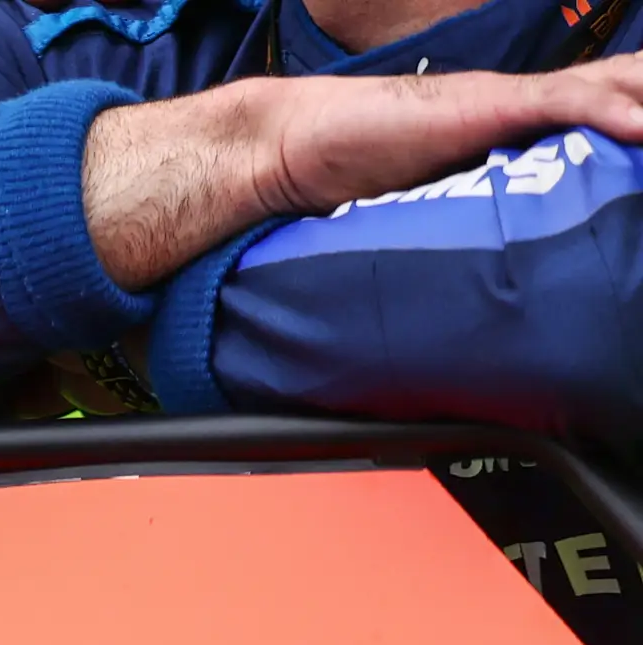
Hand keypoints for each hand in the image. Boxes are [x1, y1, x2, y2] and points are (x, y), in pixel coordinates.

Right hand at [93, 58, 642, 289]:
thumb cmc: (348, 180)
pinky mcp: (488, 106)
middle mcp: (524, 113)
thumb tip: (492, 299)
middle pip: (622, 97)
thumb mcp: (427, 218)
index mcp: (515, 136)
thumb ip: (465, 234)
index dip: (636, 133)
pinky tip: (642, 125)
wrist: (292, 152)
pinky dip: (613, 111)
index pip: (601, 123)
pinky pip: (566, 102)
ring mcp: (509, 105)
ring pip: (612, 90)